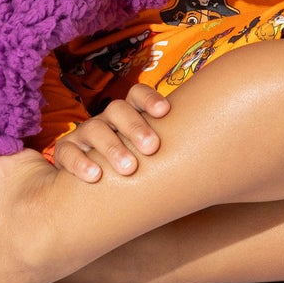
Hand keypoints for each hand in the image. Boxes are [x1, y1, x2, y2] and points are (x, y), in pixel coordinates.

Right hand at [52, 84, 169, 181]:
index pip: (136, 94)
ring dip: (112, 147)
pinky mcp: (65, 152)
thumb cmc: (137, 165)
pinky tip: (95, 177)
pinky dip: (80, 163)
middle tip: (152, 148)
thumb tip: (218, 148)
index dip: (149, 99)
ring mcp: (85, 134)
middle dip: (136, 126)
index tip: (166, 112)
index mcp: (129, 114)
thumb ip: (172, 144)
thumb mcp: (152, 154)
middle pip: (118, 110)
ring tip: (129, 168)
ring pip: (95, 129)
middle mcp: (107, 119)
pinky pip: (68, 152)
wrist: (95, 187)